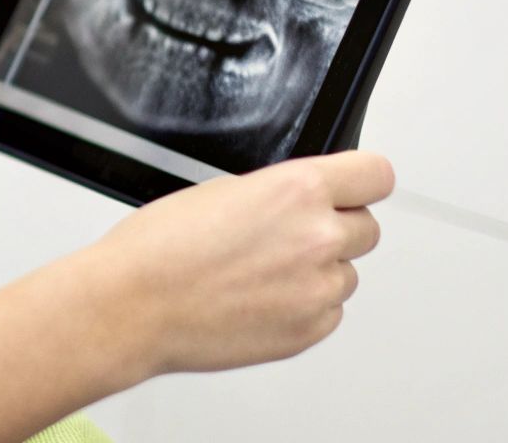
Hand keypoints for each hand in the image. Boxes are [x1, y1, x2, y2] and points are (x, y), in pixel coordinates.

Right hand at [93, 150, 394, 376]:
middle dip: (335, 228)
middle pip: (367, 228)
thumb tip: (298, 205)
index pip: (375, 175)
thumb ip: (277, 194)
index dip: (360, 181)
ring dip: (317, 272)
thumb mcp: (219, 190)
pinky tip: (259, 299)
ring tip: (262, 274)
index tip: (353, 187)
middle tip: (290, 236)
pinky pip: (328, 312)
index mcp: (297, 190)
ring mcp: (317, 290)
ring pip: (346, 274)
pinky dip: (303, 306)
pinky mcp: (308, 331)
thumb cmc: (158, 248)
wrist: (132, 305)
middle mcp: (317, 238)